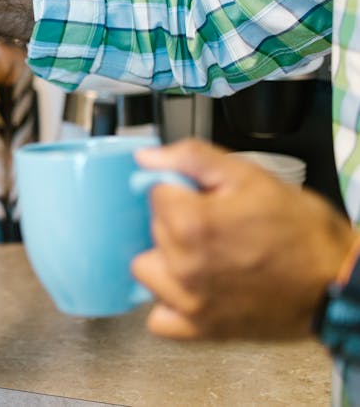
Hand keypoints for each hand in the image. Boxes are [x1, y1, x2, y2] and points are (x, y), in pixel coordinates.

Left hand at [130, 139, 355, 339]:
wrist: (338, 281)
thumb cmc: (303, 231)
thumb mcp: (250, 176)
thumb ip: (192, 158)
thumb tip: (147, 157)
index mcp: (191, 223)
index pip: (154, 192)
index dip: (181, 189)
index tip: (203, 196)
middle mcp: (182, 265)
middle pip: (152, 229)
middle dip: (178, 220)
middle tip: (216, 223)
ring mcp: (188, 300)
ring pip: (147, 269)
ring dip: (166, 260)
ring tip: (201, 255)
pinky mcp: (199, 328)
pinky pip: (159, 318)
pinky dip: (169, 304)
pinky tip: (191, 289)